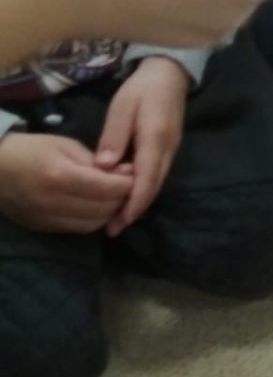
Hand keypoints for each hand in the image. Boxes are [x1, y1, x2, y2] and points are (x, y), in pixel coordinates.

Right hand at [0, 132, 133, 233]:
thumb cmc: (31, 149)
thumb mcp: (66, 145)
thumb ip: (96, 162)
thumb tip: (125, 172)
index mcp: (61, 176)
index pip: (108, 188)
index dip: (128, 183)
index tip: (137, 173)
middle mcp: (54, 203)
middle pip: (103, 209)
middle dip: (123, 198)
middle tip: (131, 185)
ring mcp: (47, 219)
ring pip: (93, 224)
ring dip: (111, 213)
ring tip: (118, 197)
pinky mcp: (43, 228)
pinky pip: (78, 230)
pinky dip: (94, 220)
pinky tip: (100, 207)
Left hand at [94, 57, 188, 235]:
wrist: (170, 72)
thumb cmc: (142, 89)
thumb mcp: (122, 107)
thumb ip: (114, 137)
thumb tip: (103, 167)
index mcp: (155, 139)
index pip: (146, 179)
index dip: (133, 204)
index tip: (118, 223)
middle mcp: (168, 149)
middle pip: (154, 186)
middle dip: (135, 210)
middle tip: (112, 229)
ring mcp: (172, 149)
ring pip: (157, 182)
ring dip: (139, 202)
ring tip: (117, 218)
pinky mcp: (169, 147)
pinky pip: (158, 174)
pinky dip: (144, 189)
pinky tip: (128, 195)